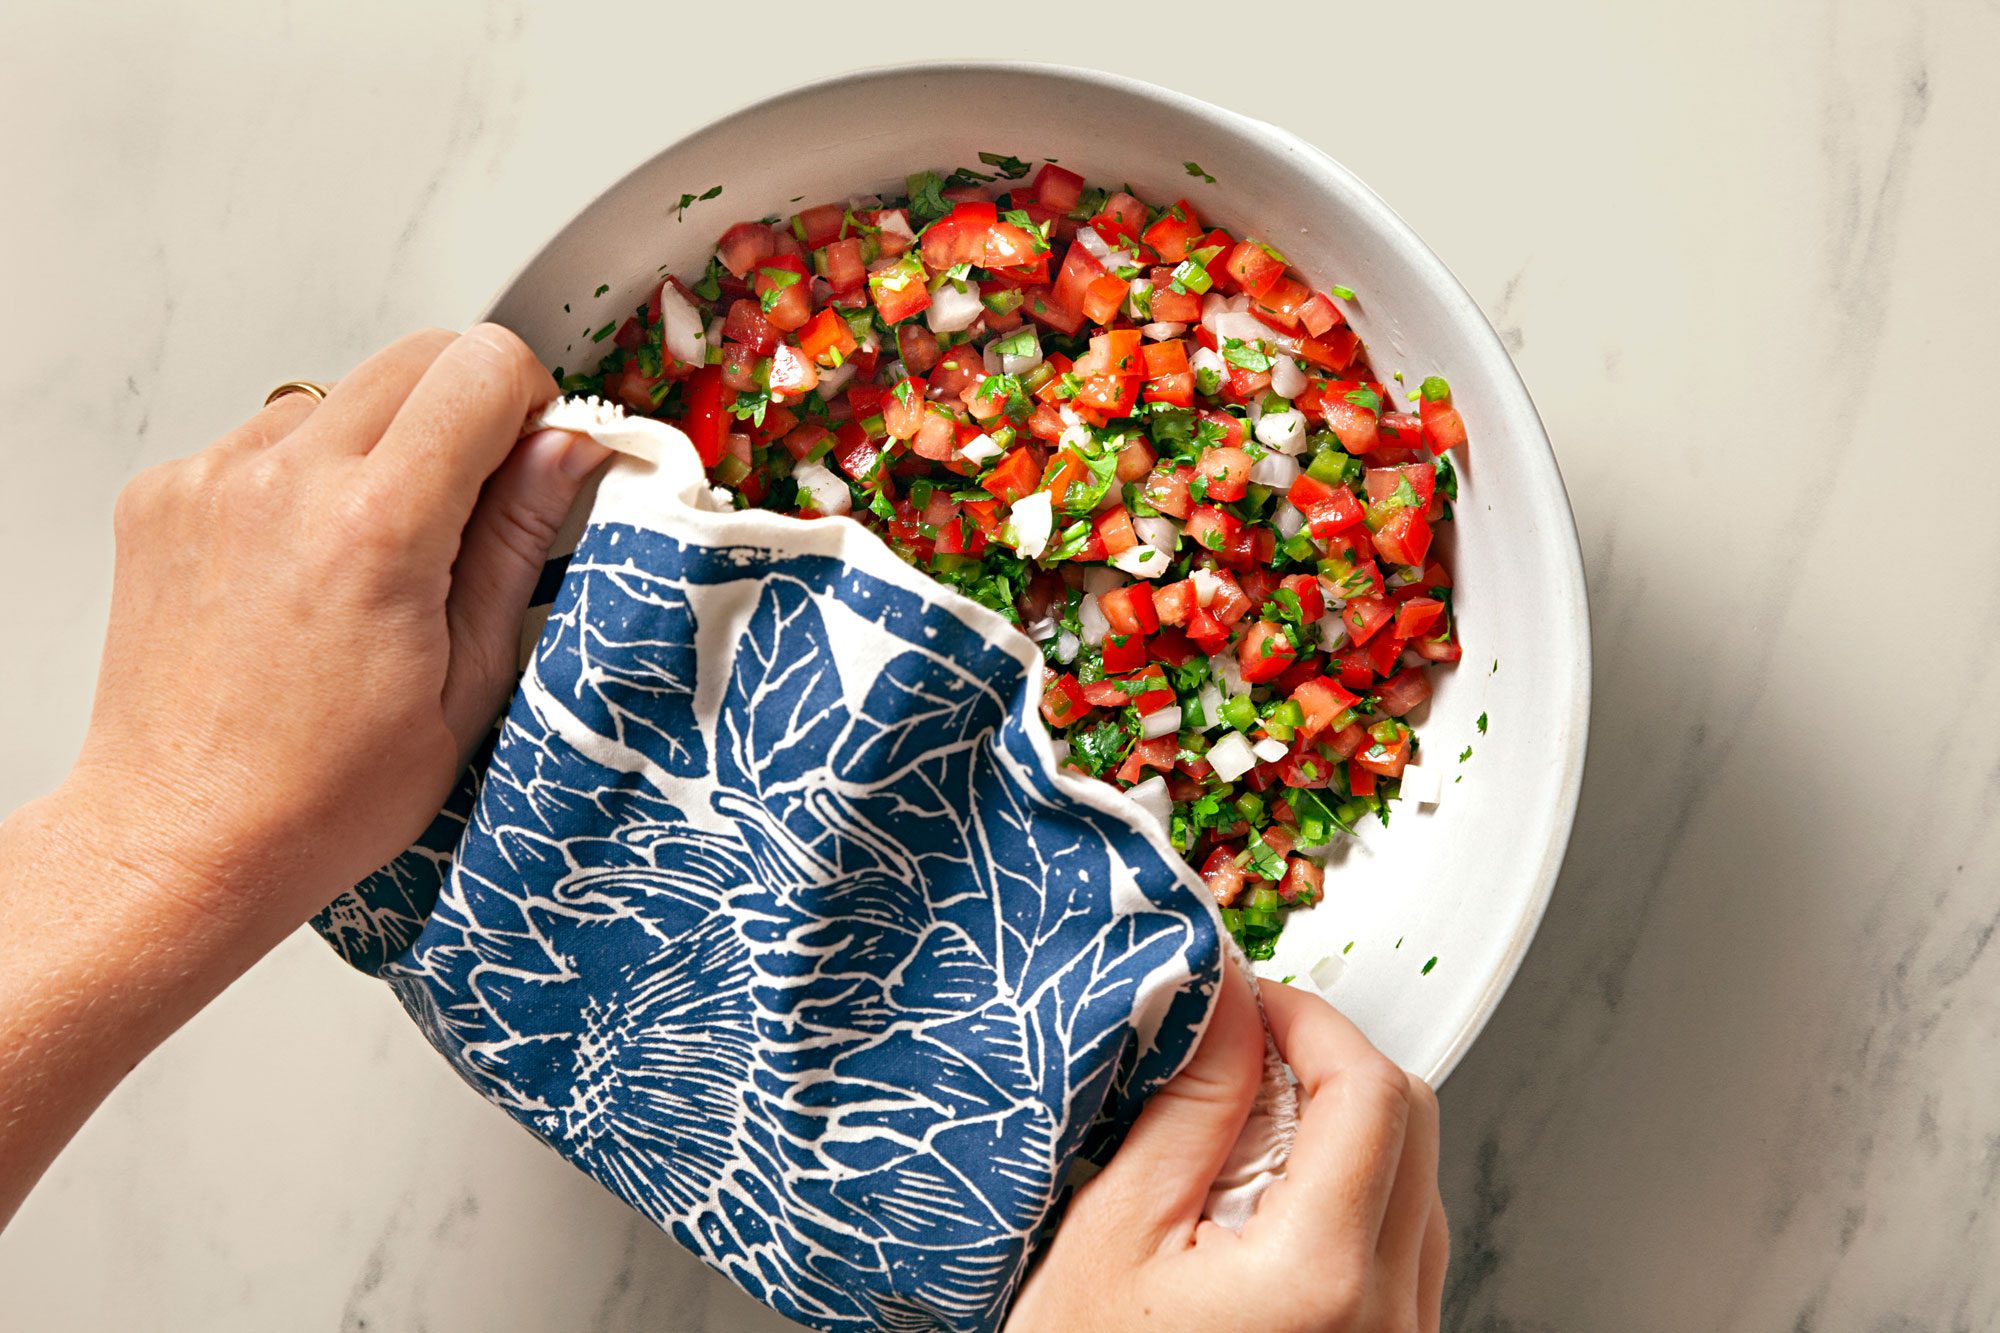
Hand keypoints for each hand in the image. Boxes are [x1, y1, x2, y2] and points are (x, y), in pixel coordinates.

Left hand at [1, 325, 605, 1223]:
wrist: (183, 838)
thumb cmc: (329, 794)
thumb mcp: (471, 681)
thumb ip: (518, 541)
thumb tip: (568, 444)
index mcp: (377, 526)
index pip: (484, 368)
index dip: (532, 402)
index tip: (534, 460)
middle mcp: (284, 480)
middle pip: (416, 356)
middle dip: (467, 409)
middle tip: (473, 505)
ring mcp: (212, 479)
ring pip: (342, 393)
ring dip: (383, 444)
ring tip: (378, 555)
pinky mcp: (165, 494)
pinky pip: (268, 440)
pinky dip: (308, 477)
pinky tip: (310, 569)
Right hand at [1008, 960, 1447, 1331]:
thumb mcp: (1114, 1236)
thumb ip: (1191, 1109)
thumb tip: (1231, 1006)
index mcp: (1320, 1278)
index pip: (1369, 1091)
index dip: (1310, 1019)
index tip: (1251, 1002)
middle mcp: (1387, 1318)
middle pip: (1411, 1123)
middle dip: (1330, 1065)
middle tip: (1244, 1056)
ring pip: (1414, 1180)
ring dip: (1341, 1129)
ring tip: (1238, 1146)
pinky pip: (1402, 1243)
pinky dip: (1347, 1195)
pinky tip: (1264, 1210)